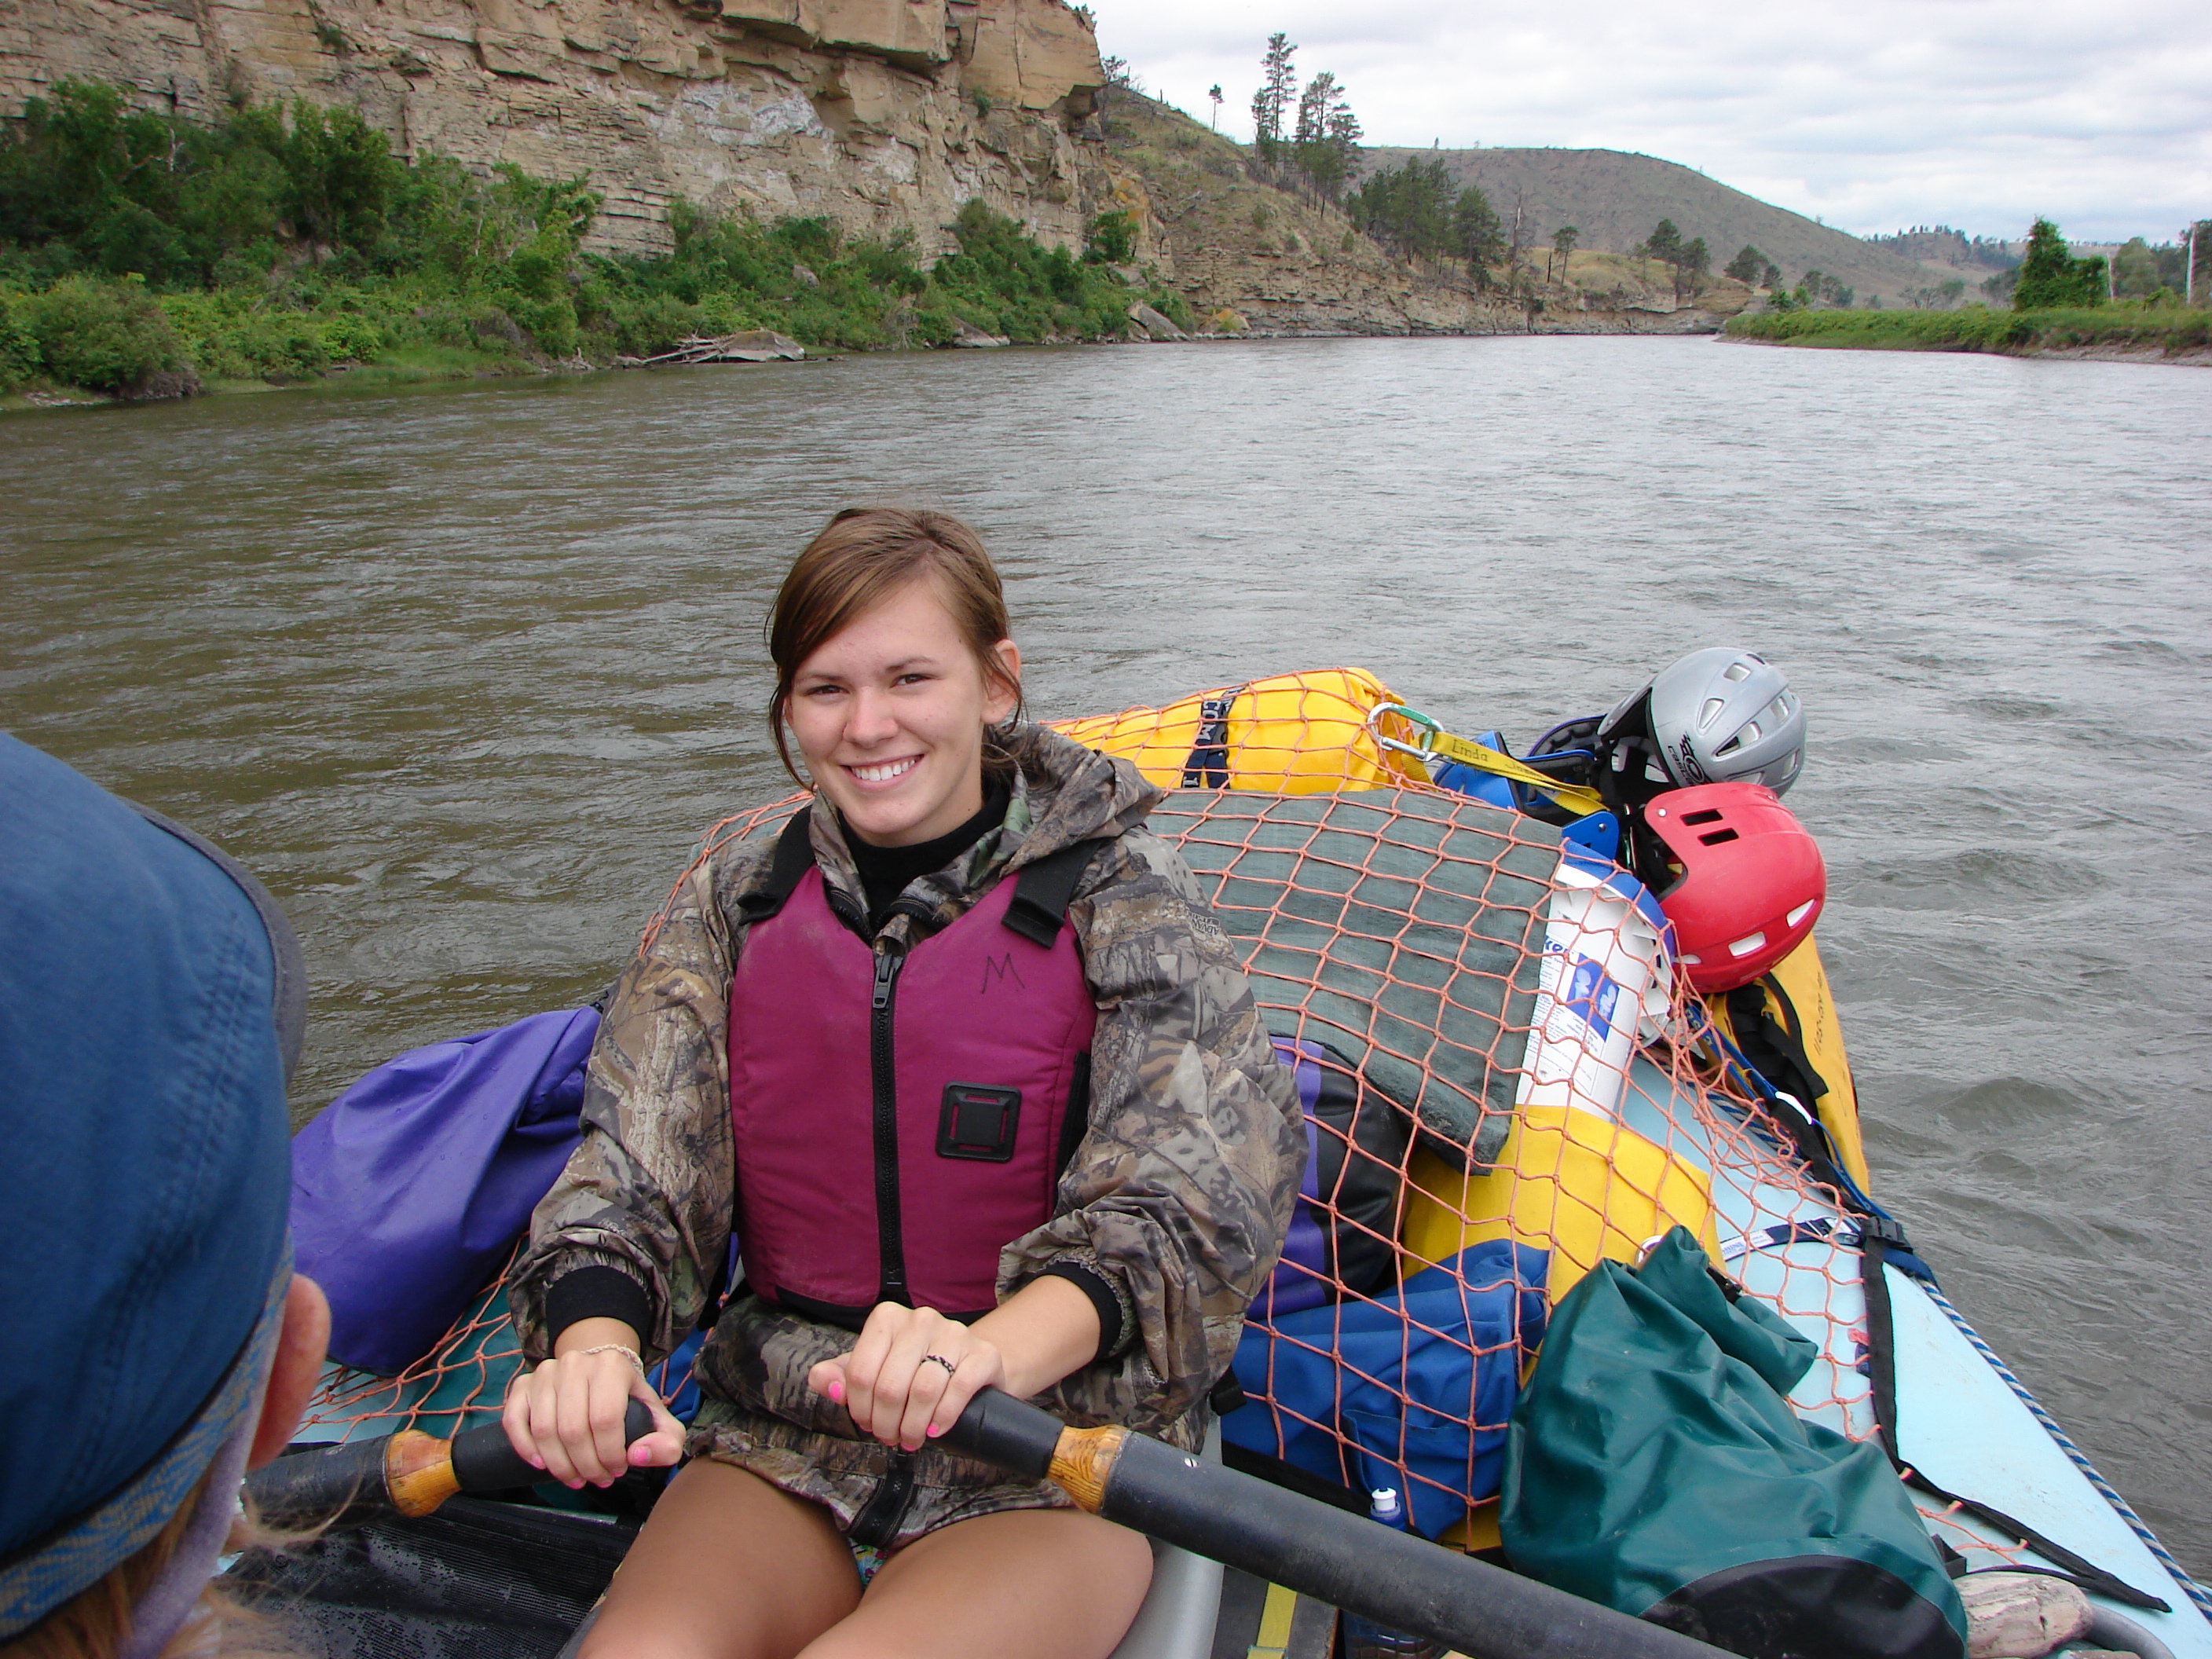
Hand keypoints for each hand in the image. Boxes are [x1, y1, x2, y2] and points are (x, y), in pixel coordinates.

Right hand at [501, 1322, 687, 1487]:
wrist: (598, 1374)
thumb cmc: (628, 1401)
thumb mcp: (659, 1419)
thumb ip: (666, 1441)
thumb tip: (637, 1456)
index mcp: (612, 1366)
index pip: (606, 1419)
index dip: (610, 1455)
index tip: (616, 1471)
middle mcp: (575, 1363)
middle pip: (574, 1429)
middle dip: (586, 1466)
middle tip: (596, 1479)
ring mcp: (545, 1372)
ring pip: (544, 1430)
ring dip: (559, 1465)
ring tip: (576, 1478)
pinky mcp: (523, 1384)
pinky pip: (515, 1420)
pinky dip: (525, 1448)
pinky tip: (542, 1465)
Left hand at [807, 1303, 1005, 1452]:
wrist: (968, 1364)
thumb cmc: (913, 1369)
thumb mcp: (872, 1370)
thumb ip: (839, 1376)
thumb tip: (824, 1382)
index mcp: (887, 1319)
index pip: (860, 1372)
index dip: (859, 1408)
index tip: (866, 1423)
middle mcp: (921, 1319)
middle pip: (890, 1386)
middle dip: (885, 1423)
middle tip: (889, 1437)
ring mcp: (955, 1333)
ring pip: (923, 1390)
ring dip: (912, 1426)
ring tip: (910, 1438)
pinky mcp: (983, 1353)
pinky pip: (959, 1389)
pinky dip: (943, 1417)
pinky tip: (935, 1429)